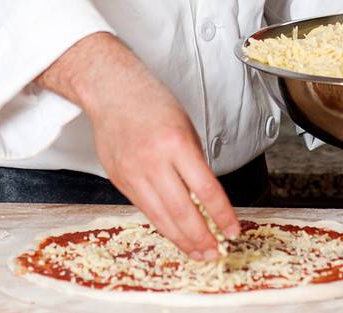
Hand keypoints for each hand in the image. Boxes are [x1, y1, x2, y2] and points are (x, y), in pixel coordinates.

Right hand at [54, 37, 238, 260]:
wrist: (110, 89)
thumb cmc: (151, 102)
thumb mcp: (185, 125)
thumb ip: (194, 162)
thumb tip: (205, 198)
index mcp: (176, 143)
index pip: (205, 190)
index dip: (222, 215)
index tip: (232, 230)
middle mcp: (152, 161)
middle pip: (182, 211)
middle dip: (202, 237)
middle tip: (216, 253)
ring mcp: (132, 173)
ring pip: (161, 217)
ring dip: (182, 239)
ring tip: (198, 253)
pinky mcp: (119, 179)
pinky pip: (145, 209)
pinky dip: (162, 224)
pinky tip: (174, 234)